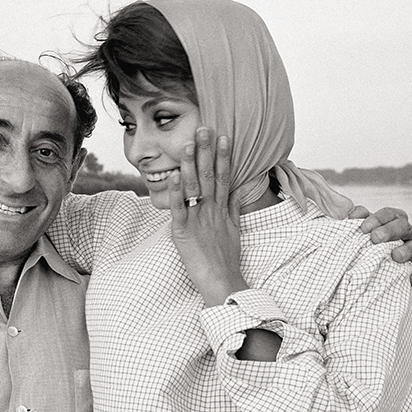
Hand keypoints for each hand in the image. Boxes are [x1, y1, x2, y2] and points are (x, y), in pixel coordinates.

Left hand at [168, 127, 244, 305]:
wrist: (223, 283)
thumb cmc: (227, 259)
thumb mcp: (234, 231)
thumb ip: (234, 209)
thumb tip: (238, 192)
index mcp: (223, 210)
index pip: (225, 177)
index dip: (224, 156)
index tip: (223, 136)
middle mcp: (212, 211)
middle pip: (210, 176)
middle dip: (206, 152)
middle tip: (204, 129)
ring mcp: (199, 220)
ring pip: (194, 188)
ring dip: (190, 165)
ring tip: (187, 144)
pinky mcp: (185, 232)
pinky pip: (179, 209)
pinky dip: (175, 193)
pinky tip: (173, 176)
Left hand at [351, 206, 411, 287]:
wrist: (367, 267)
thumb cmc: (362, 243)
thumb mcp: (357, 229)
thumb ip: (355, 219)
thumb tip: (353, 216)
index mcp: (392, 220)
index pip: (389, 214)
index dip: (377, 219)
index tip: (364, 228)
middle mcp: (406, 232)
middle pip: (403, 226)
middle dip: (389, 231)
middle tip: (375, 238)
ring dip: (407, 250)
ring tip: (396, 256)